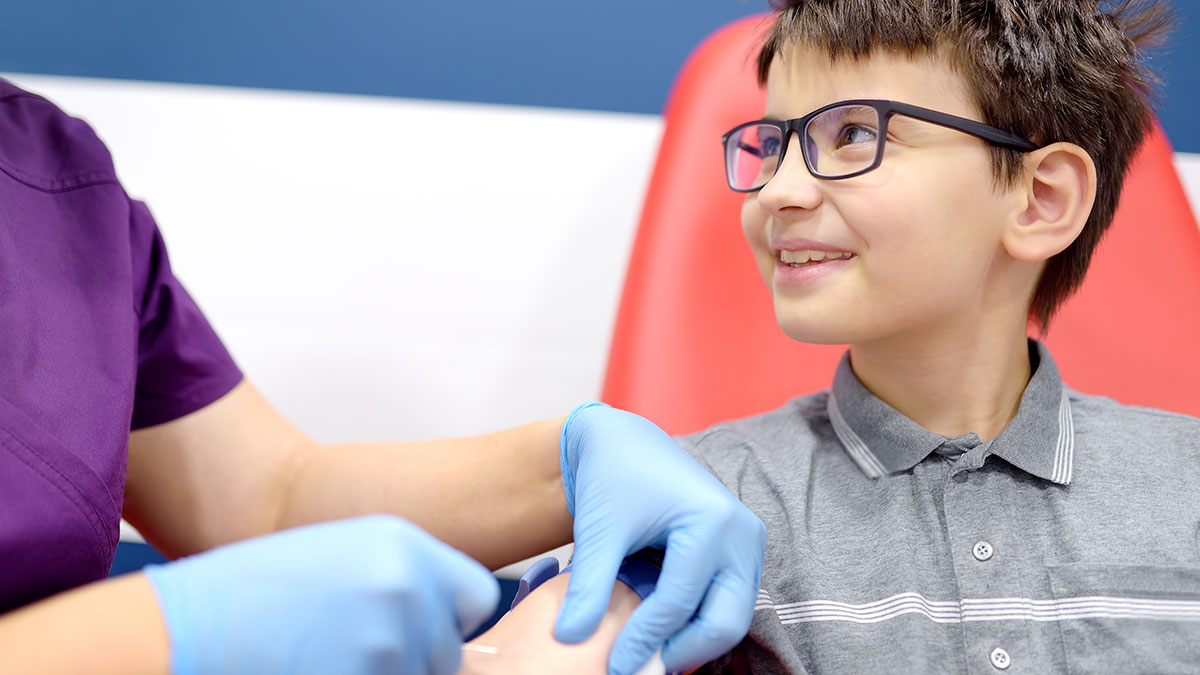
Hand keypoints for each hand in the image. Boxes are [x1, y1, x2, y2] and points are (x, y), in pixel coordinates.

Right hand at [143, 514, 498, 674]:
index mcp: (402, 545)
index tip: (426, 627)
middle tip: (355, 647)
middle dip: (416, 659)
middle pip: (449, 648)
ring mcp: (389, 641)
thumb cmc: (255, 592)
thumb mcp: (339, 556)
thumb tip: (445, 615)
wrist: (188, 624)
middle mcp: (407, 587)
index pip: (474, 593)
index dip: (450, 618)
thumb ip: (401, 578)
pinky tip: (319, 666)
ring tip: (329, 656)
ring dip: (386, 673)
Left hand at [555, 403, 766, 673]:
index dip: (645, 640)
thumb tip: (570, 639)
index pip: (679, 603)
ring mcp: (747, 543)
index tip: (615, 666)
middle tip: (640, 668)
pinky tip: (661, 631)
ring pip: (731, 616)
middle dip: (683, 652)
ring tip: (648, 654)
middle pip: (724, 621)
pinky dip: (699, 622)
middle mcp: (741, 533)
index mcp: (711, 521)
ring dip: (693, 641)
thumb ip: (588, 586)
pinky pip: (729, 601)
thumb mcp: (599, 530)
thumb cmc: (612, 476)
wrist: (624, 442)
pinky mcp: (741, 551)